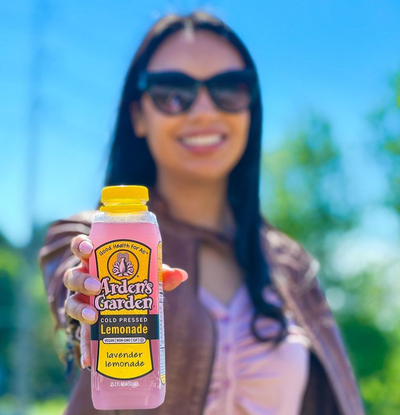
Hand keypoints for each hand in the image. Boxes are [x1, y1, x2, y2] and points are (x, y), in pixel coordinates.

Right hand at [63, 234, 187, 368]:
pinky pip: (82, 337)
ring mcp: (83, 304)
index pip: (81, 248)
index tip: (88, 248)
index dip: (80, 245)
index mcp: (97, 262)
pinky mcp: (86, 327)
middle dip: (82, 280)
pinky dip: (84, 348)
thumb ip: (161, 274)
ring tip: (94, 318)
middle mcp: (85, 281)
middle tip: (97, 287)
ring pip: (71, 304)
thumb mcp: (147, 276)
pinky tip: (88, 360)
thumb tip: (181, 275)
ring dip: (80, 310)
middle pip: (73, 277)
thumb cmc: (133, 283)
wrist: (125, 307)